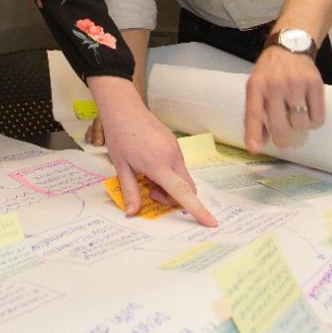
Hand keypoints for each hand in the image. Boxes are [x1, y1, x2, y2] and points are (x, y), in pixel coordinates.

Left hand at [87, 76, 216, 226]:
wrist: (124, 109)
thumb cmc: (120, 137)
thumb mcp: (121, 167)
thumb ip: (130, 192)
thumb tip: (132, 213)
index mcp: (159, 164)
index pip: (183, 193)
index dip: (198, 210)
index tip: (211, 223)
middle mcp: (172, 157)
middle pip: (188, 189)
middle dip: (174, 199)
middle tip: (149, 190)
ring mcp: (176, 149)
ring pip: (183, 178)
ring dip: (170, 185)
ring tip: (146, 176)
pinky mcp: (175, 144)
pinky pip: (179, 166)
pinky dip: (169, 174)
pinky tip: (151, 166)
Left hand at [243, 45, 324, 153]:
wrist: (290, 47)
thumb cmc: (271, 72)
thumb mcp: (256, 86)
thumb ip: (255, 112)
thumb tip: (259, 144)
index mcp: (256, 86)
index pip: (253, 114)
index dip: (254, 134)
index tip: (255, 149)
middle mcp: (275, 85)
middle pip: (280, 126)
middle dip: (283, 140)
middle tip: (285, 140)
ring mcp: (296, 83)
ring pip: (301, 124)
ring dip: (300, 127)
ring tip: (297, 116)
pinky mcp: (315, 83)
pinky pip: (318, 116)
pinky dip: (315, 120)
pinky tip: (310, 110)